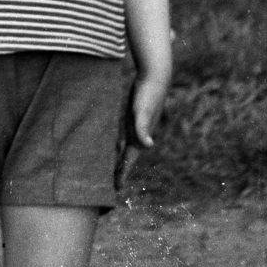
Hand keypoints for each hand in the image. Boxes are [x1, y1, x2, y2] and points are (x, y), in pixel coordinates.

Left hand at [115, 71, 168, 191]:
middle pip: (127, 157)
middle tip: (111, 185)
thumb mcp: (142, 111)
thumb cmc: (148, 94)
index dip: (123, 174)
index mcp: (139, 137)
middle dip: (120, 171)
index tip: (116, 189)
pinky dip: (119, 142)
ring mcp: (135, 125)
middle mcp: (138, 134)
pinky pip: (124, 134)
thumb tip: (149, 145)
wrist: (155, 76)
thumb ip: (143, 128)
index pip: (128, 161)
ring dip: (119, 158)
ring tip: (112, 169)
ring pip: (125, 147)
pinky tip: (115, 144)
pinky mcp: (133, 116)